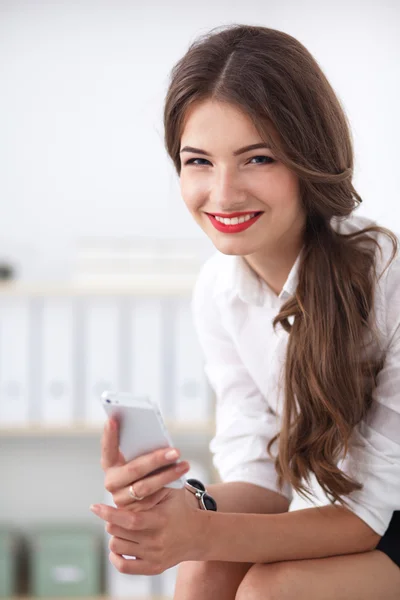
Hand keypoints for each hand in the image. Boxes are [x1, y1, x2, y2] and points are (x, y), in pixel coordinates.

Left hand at [90, 484, 208, 574]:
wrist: (198, 535)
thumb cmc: (180, 508)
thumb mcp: (171, 492)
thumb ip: (151, 485)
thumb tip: (128, 477)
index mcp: (160, 520)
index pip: (129, 520)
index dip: (109, 513)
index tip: (94, 506)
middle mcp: (156, 541)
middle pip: (118, 532)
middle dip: (111, 520)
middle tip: (115, 513)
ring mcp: (154, 556)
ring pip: (117, 546)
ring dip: (114, 535)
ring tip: (121, 526)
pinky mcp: (153, 568)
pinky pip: (123, 567)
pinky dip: (115, 556)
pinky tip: (119, 544)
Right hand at [101, 418, 189, 510]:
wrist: (159, 502)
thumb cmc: (150, 471)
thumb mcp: (145, 458)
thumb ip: (144, 450)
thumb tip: (156, 438)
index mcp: (110, 464)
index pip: (108, 448)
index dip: (109, 435)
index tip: (113, 419)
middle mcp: (112, 481)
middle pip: (134, 469)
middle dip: (155, 459)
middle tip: (175, 451)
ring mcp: (120, 499)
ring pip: (145, 487)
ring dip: (167, 475)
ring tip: (184, 465)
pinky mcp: (133, 514)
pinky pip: (152, 500)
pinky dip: (166, 488)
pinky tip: (180, 480)